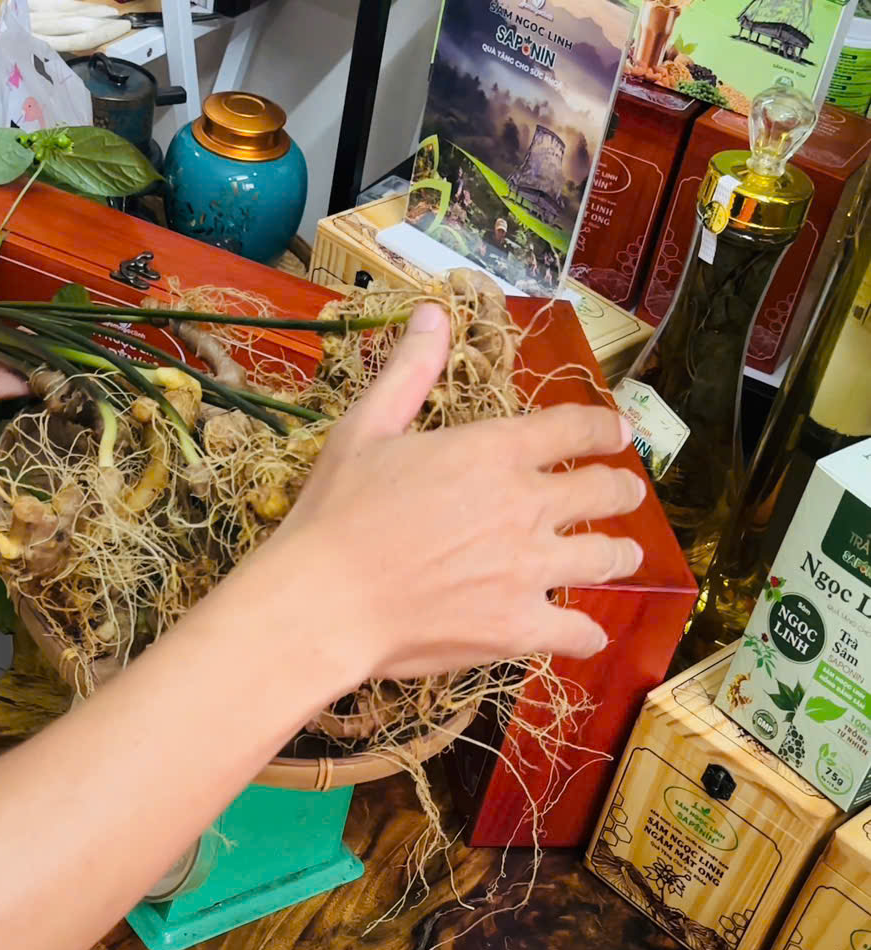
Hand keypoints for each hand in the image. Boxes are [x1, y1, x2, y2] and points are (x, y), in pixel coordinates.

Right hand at [275, 303, 645, 673]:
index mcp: (494, 451)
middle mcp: (526, 506)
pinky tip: (588, 635)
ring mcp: (529, 570)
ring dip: (621, 554)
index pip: (575, 429)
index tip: (619, 433)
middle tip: (625, 494)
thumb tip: (434, 314)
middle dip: (621, 490)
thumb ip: (410, 372)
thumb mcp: (365, 428)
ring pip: (605, 558)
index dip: (605, 429)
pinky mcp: (519, 628)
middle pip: (603, 492)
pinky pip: (577, 632)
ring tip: (624, 556)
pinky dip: (586, 633)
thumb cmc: (336, 513)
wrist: (324, 601)